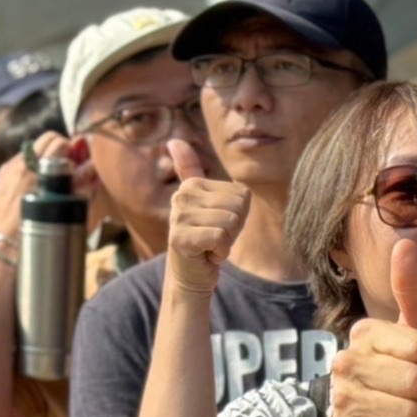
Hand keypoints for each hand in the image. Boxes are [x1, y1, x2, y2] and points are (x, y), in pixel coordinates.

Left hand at [0, 131, 97, 239]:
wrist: (3, 251)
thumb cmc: (35, 232)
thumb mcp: (65, 210)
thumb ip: (81, 186)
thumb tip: (91, 168)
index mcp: (33, 165)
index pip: (58, 141)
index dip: (72, 152)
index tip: (78, 166)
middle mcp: (18, 162)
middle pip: (45, 140)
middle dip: (60, 152)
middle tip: (69, 172)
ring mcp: (6, 170)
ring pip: (33, 152)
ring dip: (46, 161)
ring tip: (53, 183)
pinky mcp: (0, 180)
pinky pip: (21, 165)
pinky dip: (33, 171)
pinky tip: (37, 190)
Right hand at [164, 138, 250, 294]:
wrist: (190, 275)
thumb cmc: (205, 240)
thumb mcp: (208, 205)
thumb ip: (192, 172)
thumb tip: (173, 141)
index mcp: (193, 185)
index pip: (243, 195)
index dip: (238, 217)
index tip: (218, 225)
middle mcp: (182, 196)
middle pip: (238, 208)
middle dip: (233, 230)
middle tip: (214, 238)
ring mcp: (179, 217)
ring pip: (230, 223)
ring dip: (226, 243)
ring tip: (209, 246)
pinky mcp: (180, 238)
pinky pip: (221, 238)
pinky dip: (220, 253)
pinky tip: (206, 255)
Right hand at [330, 240, 416, 416]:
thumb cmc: (411, 377)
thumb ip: (412, 290)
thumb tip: (405, 242)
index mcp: (362, 332)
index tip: (414, 366)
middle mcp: (342, 361)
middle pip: (413, 380)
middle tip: (407, 395)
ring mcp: (339, 399)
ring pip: (405, 411)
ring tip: (398, 413)